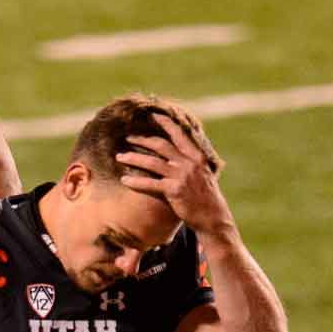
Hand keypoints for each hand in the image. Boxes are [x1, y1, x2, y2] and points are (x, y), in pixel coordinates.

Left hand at [115, 112, 233, 235]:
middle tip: (128, 138)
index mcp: (197, 156)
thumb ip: (191, 162)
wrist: (212, 215)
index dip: (166, 124)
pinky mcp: (174, 190)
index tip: (153, 116)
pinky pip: (150, 184)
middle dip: (143, 139)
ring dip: (134, 158)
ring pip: (152, 163)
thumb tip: (178, 154)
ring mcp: (181, 176)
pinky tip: (124, 180)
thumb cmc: (205, 196)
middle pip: (161, 145)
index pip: (179, 134)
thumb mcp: (202, 173)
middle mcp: (189, 162)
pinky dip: (136, 182)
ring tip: (120, 156)